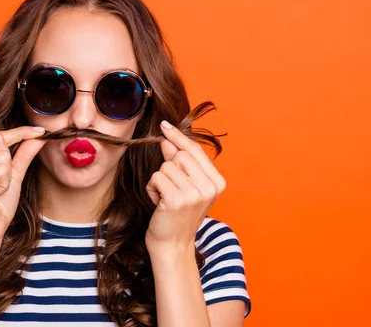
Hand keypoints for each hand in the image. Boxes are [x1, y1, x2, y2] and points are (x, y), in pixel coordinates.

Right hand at [0, 126, 46, 242]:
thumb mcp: (14, 175)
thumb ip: (23, 154)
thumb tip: (38, 136)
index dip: (20, 132)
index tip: (41, 130)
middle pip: (1, 143)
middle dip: (9, 165)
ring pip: (3, 157)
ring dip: (6, 177)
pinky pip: (0, 169)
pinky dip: (3, 183)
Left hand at [145, 120, 226, 254]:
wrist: (173, 245)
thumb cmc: (177, 215)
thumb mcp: (184, 186)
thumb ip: (178, 162)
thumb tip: (167, 139)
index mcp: (217, 182)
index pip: (195, 151)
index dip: (178, 137)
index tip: (165, 125)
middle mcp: (210, 187)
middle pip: (180, 156)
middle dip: (168, 168)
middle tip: (171, 190)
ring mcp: (196, 194)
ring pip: (166, 166)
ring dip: (159, 181)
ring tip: (166, 199)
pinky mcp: (178, 200)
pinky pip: (157, 177)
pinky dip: (153, 189)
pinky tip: (159, 203)